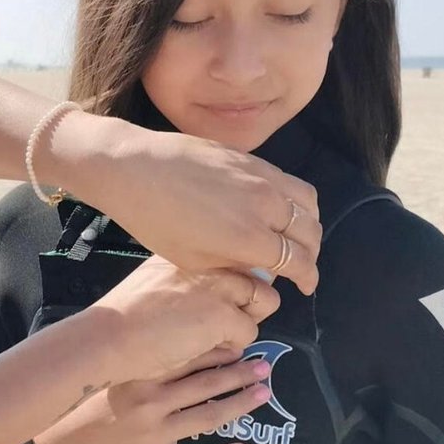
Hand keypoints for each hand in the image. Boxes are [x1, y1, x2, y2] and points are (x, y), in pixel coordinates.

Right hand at [34, 348, 270, 443]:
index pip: (188, 357)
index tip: (240, 342)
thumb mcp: (105, 374)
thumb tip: (169, 339)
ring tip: (262, 394)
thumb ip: (136, 361)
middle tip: (265, 365)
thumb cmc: (79, 405)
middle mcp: (151, 401)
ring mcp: (156, 434)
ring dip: (239, 405)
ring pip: (209, 417)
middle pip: (206, 384)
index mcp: (139, 374)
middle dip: (238, 374)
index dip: (218, 349)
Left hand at [53, 114, 321, 293]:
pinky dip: (295, 198)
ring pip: (307, 202)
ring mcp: (259, 176)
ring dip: (309, 223)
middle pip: (309, 232)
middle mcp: (265, 205)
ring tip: (296, 235)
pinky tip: (280, 207)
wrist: (133, 168)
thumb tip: (261, 271)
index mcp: (250, 238)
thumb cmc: (154, 221)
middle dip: (310, 253)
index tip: (305, 285)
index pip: (298, 261)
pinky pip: (288, 179)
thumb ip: (235, 267)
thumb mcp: (193, 260)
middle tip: (301, 264)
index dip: (307, 277)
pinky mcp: (249, 157)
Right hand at [76, 254, 278, 386]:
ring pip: (264, 300)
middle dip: (252, 299)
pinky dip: (234, 345)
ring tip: (219, 334)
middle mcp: (207, 258)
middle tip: (229, 319)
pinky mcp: (222, 314)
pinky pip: (249, 332)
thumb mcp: (156, 276)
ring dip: (247, 320)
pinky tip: (207, 346)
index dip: (242, 276)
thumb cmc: (126, 314)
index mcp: (190, 247)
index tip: (233, 293)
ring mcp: (217, 284)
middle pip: (259, 273)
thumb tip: (217, 285)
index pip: (237, 252)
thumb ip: (188, 274)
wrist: (110, 337)